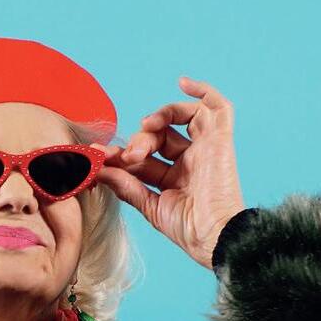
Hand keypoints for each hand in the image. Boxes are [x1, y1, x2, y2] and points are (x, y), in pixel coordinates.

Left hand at [88, 76, 246, 269]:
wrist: (214, 237)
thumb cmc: (188, 230)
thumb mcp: (150, 206)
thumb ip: (126, 186)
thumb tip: (100, 169)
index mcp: (175, 178)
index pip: (145, 156)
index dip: (123, 154)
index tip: (103, 156)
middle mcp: (191, 161)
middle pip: (160, 136)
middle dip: (139, 141)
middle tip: (129, 155)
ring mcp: (206, 149)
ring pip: (181, 117)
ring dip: (160, 117)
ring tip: (146, 128)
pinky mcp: (221, 140)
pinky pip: (217, 107)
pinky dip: (203, 91)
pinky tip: (183, 83)